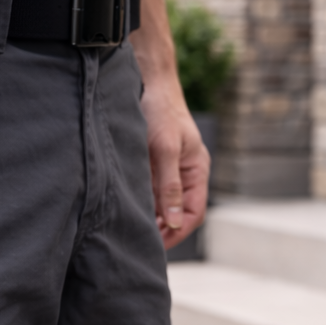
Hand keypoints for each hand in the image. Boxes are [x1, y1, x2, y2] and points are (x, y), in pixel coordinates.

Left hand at [139, 71, 209, 250]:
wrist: (148, 80)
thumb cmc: (160, 111)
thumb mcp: (165, 149)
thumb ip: (169, 186)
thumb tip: (173, 222)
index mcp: (197, 169)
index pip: (194, 212)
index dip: (177, 231)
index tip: (156, 244)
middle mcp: (186, 172)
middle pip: (179, 211)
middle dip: (163, 227)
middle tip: (139, 237)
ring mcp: (170, 167)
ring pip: (164, 201)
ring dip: (152, 214)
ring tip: (131, 224)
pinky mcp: (154, 162)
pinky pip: (152, 188)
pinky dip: (143, 200)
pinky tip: (128, 205)